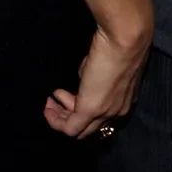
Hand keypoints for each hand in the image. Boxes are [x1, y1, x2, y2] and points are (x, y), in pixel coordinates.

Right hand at [45, 20, 150, 139]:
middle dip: (68, 116)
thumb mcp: (101, 65)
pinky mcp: (91, 110)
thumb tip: (83, 79)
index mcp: (123, 102)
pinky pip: (70, 128)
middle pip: (89, 129)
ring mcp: (105, 113)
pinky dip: (56, 121)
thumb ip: (92, 76)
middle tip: (54, 101)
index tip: (64, 94)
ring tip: (50, 101)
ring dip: (61, 118)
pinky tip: (47, 108)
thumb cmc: (115, 44)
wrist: (123, 40)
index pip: (100, 119)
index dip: (80, 109)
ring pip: (80, 130)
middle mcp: (117, 113)